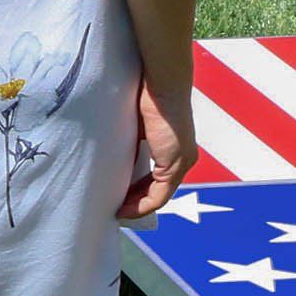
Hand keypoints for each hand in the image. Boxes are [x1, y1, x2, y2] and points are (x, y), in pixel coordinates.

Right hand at [116, 76, 196, 219]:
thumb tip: (112, 153)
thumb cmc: (146, 95)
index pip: (157, 177)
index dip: (138, 190)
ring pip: (159, 196)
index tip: (120, 197)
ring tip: (118, 213)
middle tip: (116, 209)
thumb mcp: (136, 123)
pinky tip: (124, 208)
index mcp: (173, 146)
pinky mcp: (175, 164)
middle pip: (158, 191)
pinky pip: (159, 196)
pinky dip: (141, 205)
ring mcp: (181, 162)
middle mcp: (182, 157)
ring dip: (137, 207)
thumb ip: (132, 140)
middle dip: (136, 202)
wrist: (161, 83)